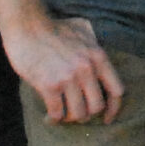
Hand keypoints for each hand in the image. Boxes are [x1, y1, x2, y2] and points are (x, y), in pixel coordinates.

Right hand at [5, 13, 125, 124]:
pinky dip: (53, 119)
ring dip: (69, 118)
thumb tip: (98, 46)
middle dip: (86, 115)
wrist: (27, 26)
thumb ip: (94, 40)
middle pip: (96, 107)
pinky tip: (48, 117)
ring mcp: (69, 78)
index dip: (113, 109)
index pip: (117, 91)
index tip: (107, 119)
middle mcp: (87, 69)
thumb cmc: (53, 27)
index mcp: (98, 57)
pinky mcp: (50, 85)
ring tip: (62, 115)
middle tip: (75, 114)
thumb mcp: (82, 28)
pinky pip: (57, 113)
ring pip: (78, 114)